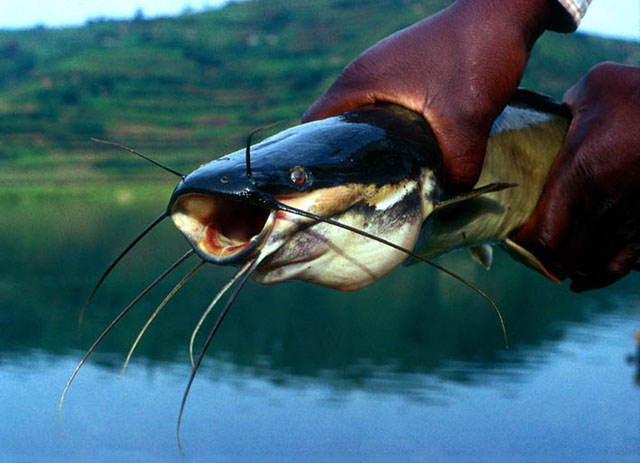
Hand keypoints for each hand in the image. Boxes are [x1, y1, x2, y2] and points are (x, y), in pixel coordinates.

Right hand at [303, 0, 557, 188]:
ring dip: (373, 146)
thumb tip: (449, 196)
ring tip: (389, 177)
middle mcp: (363, 75)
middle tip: (364, 190)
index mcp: (359, 82)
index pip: (313, 124)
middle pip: (336, 124)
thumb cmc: (476, 56)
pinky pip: (385, 108)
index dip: (315, 157)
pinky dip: (392, 132)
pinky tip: (414, 152)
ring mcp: (384, 71)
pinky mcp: (404, 72)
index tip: (331, 185)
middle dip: (347, 158)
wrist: (504, 12)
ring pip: (363, 117)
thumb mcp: (467, 120)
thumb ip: (456, 166)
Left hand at [514, 62, 639, 290]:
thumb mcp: (595, 87)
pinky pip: (619, 266)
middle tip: (526, 252)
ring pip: (587, 264)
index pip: (540, 234)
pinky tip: (582, 279)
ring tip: (549, 265)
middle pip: (560, 257)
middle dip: (540, 260)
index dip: (522, 244)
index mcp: (578, 174)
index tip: (512, 238)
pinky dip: (597, 276)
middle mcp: (600, 205)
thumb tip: (545, 114)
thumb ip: (563, 107)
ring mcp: (627, 219)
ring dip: (565, 267)